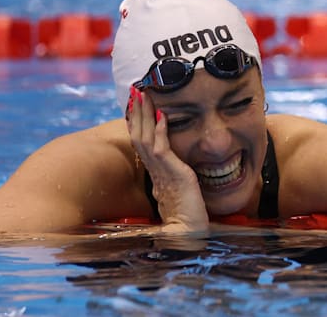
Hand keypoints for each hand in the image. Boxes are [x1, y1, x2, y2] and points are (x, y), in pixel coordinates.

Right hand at [127, 87, 209, 233]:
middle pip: (139, 136)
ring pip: (145, 139)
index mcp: (156, 174)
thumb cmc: (190, 218)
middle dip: (138, 112)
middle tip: (136, 90)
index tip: (138, 103)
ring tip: (144, 95)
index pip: (143, 142)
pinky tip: (161, 116)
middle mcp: (155, 172)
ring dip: (145, 115)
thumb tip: (183, 166)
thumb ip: (179, 177)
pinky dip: (160, 131)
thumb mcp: (184, 191)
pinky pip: (161, 150)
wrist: (190, 235)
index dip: (139, 122)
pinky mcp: (172, 176)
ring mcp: (161, 173)